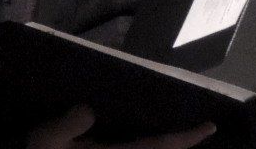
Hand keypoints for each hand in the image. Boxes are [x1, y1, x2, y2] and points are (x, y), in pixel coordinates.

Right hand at [27, 105, 214, 148]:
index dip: (185, 139)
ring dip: (167, 148)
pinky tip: (149, 140)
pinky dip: (153, 147)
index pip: (159, 147)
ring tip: (181, 137)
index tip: (209, 127)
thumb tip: (89, 110)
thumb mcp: (45, 142)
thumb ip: (66, 126)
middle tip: (202, 129)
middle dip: (181, 146)